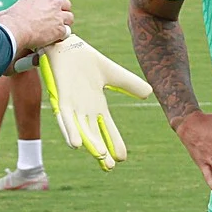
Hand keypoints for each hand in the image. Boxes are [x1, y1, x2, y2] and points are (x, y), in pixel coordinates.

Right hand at [0, 0, 72, 53]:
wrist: (14, 30)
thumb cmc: (11, 19)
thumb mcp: (20, 4)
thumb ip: (28, 4)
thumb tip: (12, 12)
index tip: (54, 1)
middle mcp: (52, 1)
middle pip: (67, 3)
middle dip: (62, 10)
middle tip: (56, 17)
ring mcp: (58, 15)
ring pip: (70, 17)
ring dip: (64, 23)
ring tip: (56, 28)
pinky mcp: (60, 29)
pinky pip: (67, 32)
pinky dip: (61, 36)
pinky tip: (54, 38)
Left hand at [38, 34, 152, 169]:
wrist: (68, 45)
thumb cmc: (86, 60)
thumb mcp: (114, 74)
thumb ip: (130, 84)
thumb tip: (150, 93)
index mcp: (96, 106)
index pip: (107, 129)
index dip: (114, 142)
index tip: (122, 158)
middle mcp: (84, 110)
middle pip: (94, 135)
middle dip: (102, 150)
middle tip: (109, 167)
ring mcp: (72, 106)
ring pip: (81, 130)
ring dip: (89, 144)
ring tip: (99, 157)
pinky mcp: (61, 98)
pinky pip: (65, 118)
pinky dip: (70, 131)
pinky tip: (76, 145)